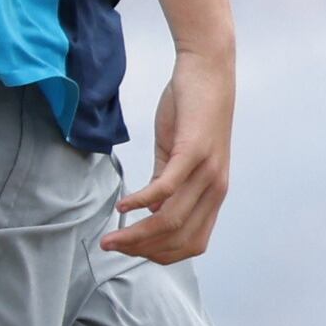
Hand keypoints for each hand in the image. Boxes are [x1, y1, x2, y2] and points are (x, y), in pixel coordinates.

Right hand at [107, 43, 235, 263]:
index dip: (159, 254)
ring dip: (137, 234)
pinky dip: (141, 202)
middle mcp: (215, 189)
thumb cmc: (192, 110)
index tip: (129, 250)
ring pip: (171, 220)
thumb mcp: (177, 154)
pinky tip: (122, 206)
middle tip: (111, 246)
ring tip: (110, 238)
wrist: (208, 71)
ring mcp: (207, 172)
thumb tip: (152, 212)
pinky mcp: (193, 152)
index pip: (190, 243)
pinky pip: (166, 188)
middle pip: (179, 238)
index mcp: (213, 194)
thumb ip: (165, 184)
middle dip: (142, 250)